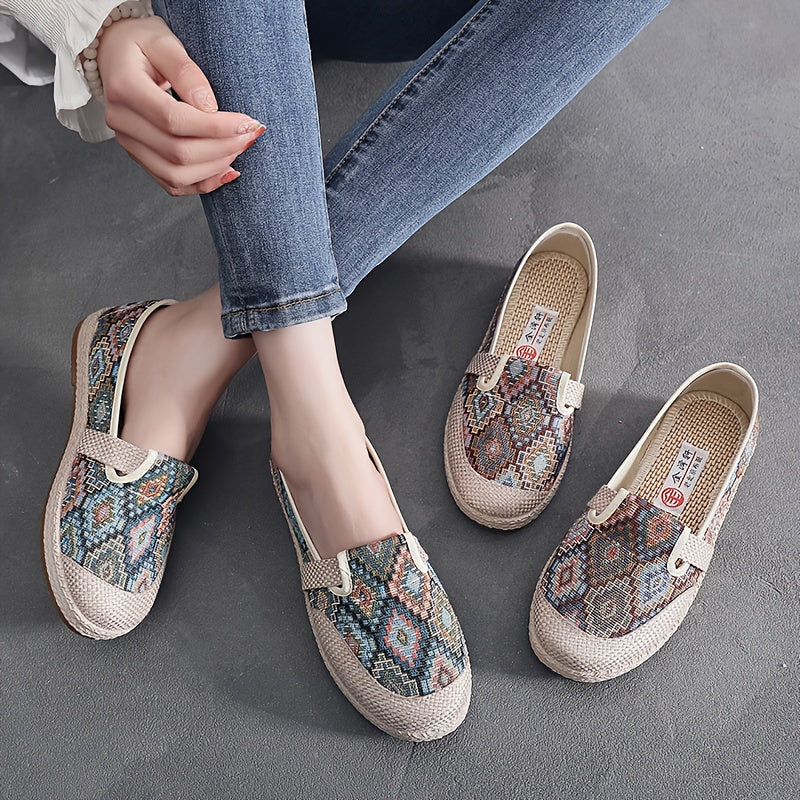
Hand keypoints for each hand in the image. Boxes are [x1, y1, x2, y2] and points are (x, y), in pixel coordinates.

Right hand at [95, 15, 264, 194]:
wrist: (115, 52)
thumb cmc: (141, 42)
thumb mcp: (163, 41)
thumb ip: (186, 72)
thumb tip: (209, 107)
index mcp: (125, 88)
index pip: (174, 120)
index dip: (215, 127)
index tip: (247, 123)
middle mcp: (122, 122)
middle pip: (178, 153)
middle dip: (222, 148)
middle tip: (250, 135)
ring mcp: (129, 144)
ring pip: (176, 175)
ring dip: (215, 167)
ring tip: (239, 148)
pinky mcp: (140, 157)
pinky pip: (172, 184)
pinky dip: (203, 183)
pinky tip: (226, 171)